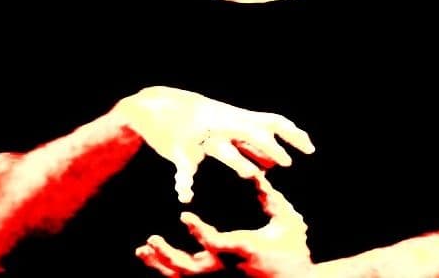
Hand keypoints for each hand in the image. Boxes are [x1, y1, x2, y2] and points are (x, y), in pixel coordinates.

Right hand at [116, 86, 314, 202]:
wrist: (155, 104)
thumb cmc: (199, 118)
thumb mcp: (226, 126)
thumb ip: (250, 143)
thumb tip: (274, 162)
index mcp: (238, 119)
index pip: (272, 122)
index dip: (293, 135)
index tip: (310, 149)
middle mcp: (223, 126)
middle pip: (252, 133)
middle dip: (269, 146)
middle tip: (286, 163)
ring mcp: (202, 138)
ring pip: (222, 149)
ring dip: (238, 160)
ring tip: (252, 173)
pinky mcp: (180, 150)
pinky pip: (184, 169)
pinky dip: (184, 183)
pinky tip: (186, 196)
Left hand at [135, 172, 313, 277]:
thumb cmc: (294, 250)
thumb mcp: (287, 221)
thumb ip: (270, 197)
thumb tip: (256, 172)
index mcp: (243, 250)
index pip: (215, 243)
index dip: (198, 231)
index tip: (183, 215)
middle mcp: (227, 268)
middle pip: (189, 268)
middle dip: (167, 255)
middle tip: (152, 239)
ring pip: (182, 277)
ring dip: (160, 263)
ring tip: (144, 248)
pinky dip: (166, 269)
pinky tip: (153, 257)